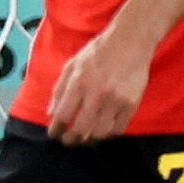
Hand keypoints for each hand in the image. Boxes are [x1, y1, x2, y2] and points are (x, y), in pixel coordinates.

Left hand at [47, 23, 154, 144]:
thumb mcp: (72, 65)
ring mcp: (116, 100)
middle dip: (70, 140)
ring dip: (89, 139)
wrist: (130, 41)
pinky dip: (108, 134)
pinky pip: (118, 129)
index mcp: (79, 83)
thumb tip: (52, 114)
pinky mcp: (131, 103)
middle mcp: (97, 94)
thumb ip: (60, 89)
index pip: (62, 116)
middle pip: (80, 129)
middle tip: (68, 141)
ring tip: (85, 138)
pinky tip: (103, 131)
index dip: (56, 130)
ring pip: (99, 133)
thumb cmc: (98, 51)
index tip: (54, 134)